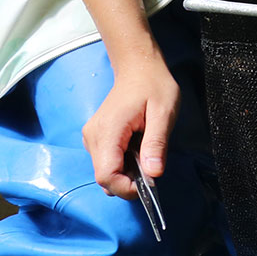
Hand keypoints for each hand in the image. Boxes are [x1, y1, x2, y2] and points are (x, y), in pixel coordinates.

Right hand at [81, 49, 180, 200]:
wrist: (139, 68)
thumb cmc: (154, 86)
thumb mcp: (164, 114)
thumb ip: (156, 144)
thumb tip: (153, 174)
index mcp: (108, 131)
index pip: (106, 175)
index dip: (127, 187)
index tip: (149, 184)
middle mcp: (93, 137)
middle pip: (104, 178)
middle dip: (128, 182)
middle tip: (152, 167)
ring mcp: (92, 137)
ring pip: (105, 171)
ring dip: (126, 173)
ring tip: (146, 153)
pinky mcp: (97, 137)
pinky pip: (106, 161)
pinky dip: (122, 164)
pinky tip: (138, 149)